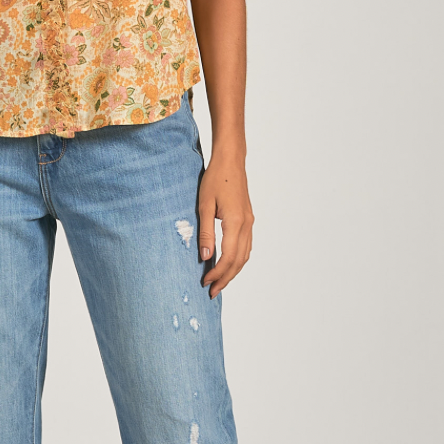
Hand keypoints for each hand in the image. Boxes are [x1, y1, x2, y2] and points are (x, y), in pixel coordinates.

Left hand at [198, 156, 253, 298]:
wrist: (230, 161)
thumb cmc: (215, 179)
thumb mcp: (204, 205)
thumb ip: (206, 232)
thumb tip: (206, 257)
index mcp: (235, 222)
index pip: (228, 257)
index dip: (217, 273)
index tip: (205, 282)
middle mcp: (246, 225)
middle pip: (239, 261)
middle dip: (226, 278)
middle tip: (212, 291)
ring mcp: (249, 222)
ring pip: (245, 255)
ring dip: (233, 271)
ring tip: (219, 282)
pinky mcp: (248, 219)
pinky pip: (246, 246)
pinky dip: (238, 259)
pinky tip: (228, 263)